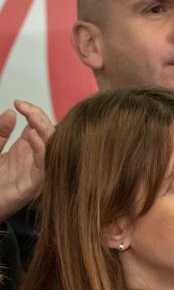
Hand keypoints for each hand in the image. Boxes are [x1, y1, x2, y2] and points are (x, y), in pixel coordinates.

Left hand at [0, 100, 54, 220]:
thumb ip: (0, 132)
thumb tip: (11, 112)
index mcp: (25, 149)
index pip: (40, 126)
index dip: (34, 112)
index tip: (19, 103)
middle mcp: (34, 159)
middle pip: (51, 135)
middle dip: (41, 118)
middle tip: (25, 108)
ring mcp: (35, 172)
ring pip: (53, 149)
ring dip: (45, 131)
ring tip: (31, 118)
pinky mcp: (33, 186)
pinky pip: (44, 166)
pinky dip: (42, 149)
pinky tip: (31, 136)